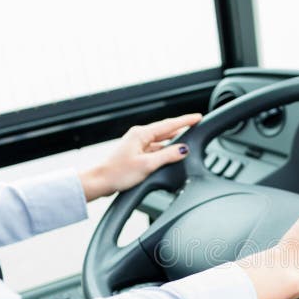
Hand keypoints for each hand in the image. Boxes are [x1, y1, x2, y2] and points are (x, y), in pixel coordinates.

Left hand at [79, 113, 201, 200]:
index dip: (185, 120)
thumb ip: (167, 155)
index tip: (198, 117)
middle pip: (166, 131)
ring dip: (174, 142)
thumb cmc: (118, 173)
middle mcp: (139, 136)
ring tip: (188, 142)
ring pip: (161, 141)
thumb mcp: (147, 164)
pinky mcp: (136, 154)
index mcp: (141, 134)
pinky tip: (171, 156)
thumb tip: (183, 150)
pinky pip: (156, 149)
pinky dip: (165, 151)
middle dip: (182, 129)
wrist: (100, 181)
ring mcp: (137, 145)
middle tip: (196, 126)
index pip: (169, 124)